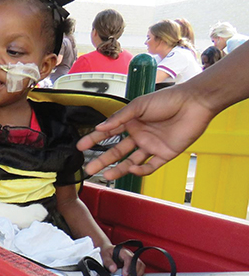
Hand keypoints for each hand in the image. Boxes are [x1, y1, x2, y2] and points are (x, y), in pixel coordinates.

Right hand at [78, 85, 213, 179]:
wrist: (194, 103)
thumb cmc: (167, 100)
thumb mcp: (139, 106)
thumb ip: (119, 118)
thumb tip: (100, 127)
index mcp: (131, 122)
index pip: (109, 134)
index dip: (94, 140)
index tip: (80, 146)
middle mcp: (139, 136)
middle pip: (117, 152)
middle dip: (102, 160)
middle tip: (89, 169)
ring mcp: (151, 146)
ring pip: (131, 162)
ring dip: (118, 169)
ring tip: (105, 176)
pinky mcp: (165, 154)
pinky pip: (150, 166)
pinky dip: (140, 170)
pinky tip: (132, 169)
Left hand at [101, 244, 145, 275]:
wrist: (108, 250)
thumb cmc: (107, 252)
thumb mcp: (105, 256)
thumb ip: (108, 262)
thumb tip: (113, 269)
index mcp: (123, 251)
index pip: (129, 258)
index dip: (128, 267)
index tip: (124, 274)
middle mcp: (131, 254)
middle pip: (138, 262)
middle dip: (134, 272)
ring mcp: (134, 258)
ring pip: (141, 266)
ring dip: (137, 273)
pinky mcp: (135, 263)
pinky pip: (140, 268)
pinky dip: (137, 274)